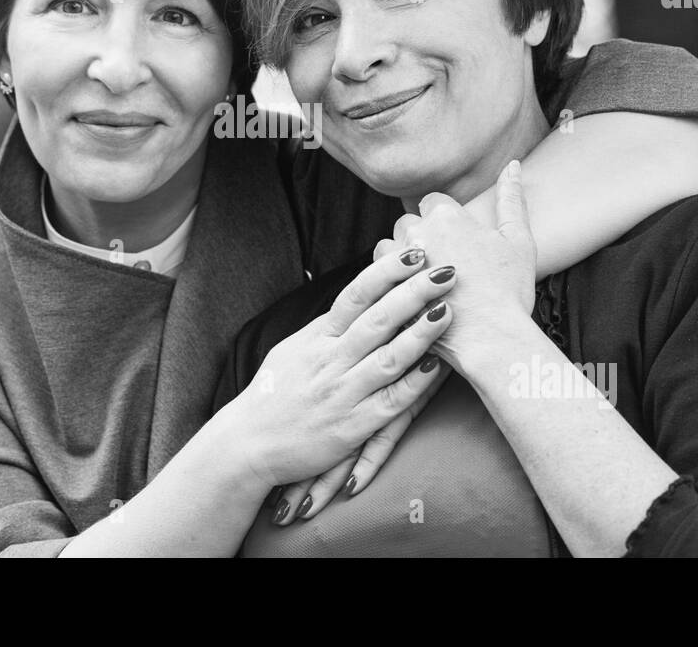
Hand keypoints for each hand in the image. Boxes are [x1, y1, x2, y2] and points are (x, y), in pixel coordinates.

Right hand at [227, 247, 455, 500]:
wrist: (248, 445)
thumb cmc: (274, 394)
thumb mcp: (293, 349)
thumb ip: (326, 327)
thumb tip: (358, 299)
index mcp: (317, 338)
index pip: (355, 295)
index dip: (387, 272)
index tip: (414, 254)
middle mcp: (331, 361)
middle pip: (378, 320)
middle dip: (414, 292)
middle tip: (447, 271)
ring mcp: (343, 394)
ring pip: (389, 357)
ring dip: (421, 333)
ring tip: (448, 310)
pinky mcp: (353, 427)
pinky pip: (391, 401)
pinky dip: (416, 383)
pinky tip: (439, 366)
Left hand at [380, 161, 536, 374]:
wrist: (493, 340)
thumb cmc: (509, 292)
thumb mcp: (520, 240)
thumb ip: (512, 199)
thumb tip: (513, 165)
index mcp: (447, 216)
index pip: (433, 202)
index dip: (444, 220)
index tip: (455, 242)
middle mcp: (417, 233)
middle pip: (407, 224)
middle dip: (420, 239)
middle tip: (442, 265)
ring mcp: (398, 263)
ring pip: (387, 250)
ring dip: (399, 262)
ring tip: (422, 283)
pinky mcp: (386, 292)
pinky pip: (378, 281)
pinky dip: (390, 287)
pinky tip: (411, 300)